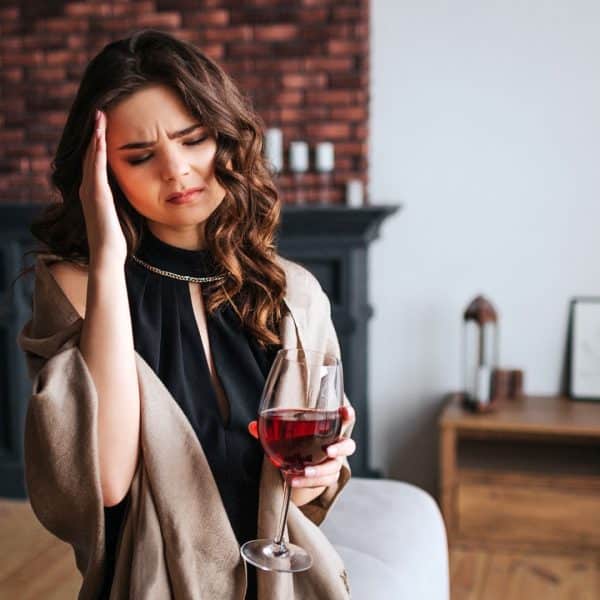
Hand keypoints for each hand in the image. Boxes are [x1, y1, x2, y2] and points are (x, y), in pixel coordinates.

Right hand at [79, 110, 126, 265]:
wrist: (108, 252)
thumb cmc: (116, 237)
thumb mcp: (120, 212)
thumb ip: (121, 199)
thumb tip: (134, 191)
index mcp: (94, 191)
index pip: (95, 162)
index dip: (98, 143)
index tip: (103, 126)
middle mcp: (89, 188)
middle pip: (91, 154)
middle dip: (94, 133)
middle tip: (98, 113)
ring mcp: (91, 190)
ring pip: (91, 157)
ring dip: (95, 135)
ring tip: (99, 116)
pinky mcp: (97, 195)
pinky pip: (96, 168)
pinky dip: (97, 152)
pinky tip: (100, 137)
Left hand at [247, 405, 356, 489]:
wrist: (300, 463)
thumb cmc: (299, 441)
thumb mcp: (287, 433)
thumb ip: (270, 429)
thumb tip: (253, 426)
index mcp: (330, 429)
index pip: (344, 420)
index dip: (347, 416)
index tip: (345, 411)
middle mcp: (336, 446)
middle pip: (348, 446)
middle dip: (340, 448)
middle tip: (327, 451)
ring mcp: (334, 463)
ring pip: (333, 468)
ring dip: (318, 471)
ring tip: (303, 471)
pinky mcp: (326, 478)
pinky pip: (322, 482)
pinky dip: (307, 481)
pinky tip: (293, 480)